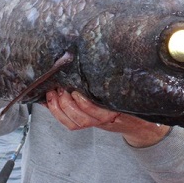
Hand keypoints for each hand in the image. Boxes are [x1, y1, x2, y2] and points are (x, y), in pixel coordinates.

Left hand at [45, 88, 170, 147]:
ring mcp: (94, 124)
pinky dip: (56, 113)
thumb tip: (103, 57)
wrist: (135, 122)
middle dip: (66, 103)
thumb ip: (113, 79)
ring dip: (59, 108)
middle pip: (81, 118)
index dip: (83, 103)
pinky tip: (48, 101)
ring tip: (53, 92)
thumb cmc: (127, 99)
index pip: (96, 110)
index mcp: (114, 109)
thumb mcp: (124, 88)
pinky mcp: (86, 124)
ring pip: (73, 123)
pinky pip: (69, 124)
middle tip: (60, 87)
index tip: (75, 91)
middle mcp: (103, 119)